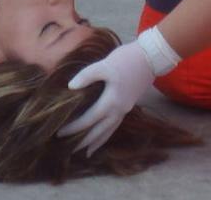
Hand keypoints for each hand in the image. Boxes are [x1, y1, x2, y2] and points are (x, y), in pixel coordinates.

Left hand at [59, 40, 154, 154]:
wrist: (150, 57)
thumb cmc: (126, 60)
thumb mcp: (104, 65)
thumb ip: (86, 76)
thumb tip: (70, 87)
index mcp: (111, 101)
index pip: (89, 119)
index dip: (74, 127)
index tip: (60, 133)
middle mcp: (119, 110)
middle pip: (99, 131)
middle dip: (84, 141)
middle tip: (69, 150)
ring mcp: (125, 109)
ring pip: (109, 131)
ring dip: (97, 142)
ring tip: (86, 152)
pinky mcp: (128, 105)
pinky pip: (115, 125)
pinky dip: (107, 133)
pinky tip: (102, 135)